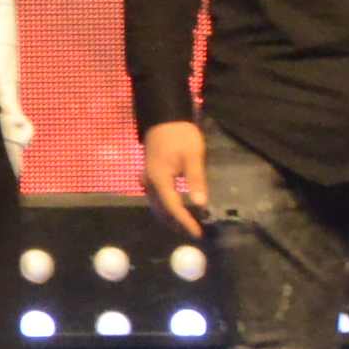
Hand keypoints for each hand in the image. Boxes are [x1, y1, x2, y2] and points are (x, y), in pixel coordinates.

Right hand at [139, 118, 215, 234]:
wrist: (164, 115)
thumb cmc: (180, 134)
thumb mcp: (193, 155)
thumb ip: (196, 180)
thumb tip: (201, 204)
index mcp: (159, 179)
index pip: (173, 207)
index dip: (185, 222)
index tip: (198, 233)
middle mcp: (149, 183)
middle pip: (161, 210)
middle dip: (177, 224)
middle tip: (193, 233)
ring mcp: (147, 179)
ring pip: (157, 205)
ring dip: (170, 217)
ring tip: (187, 225)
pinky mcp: (150, 175)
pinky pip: (156, 197)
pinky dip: (166, 207)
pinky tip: (176, 209)